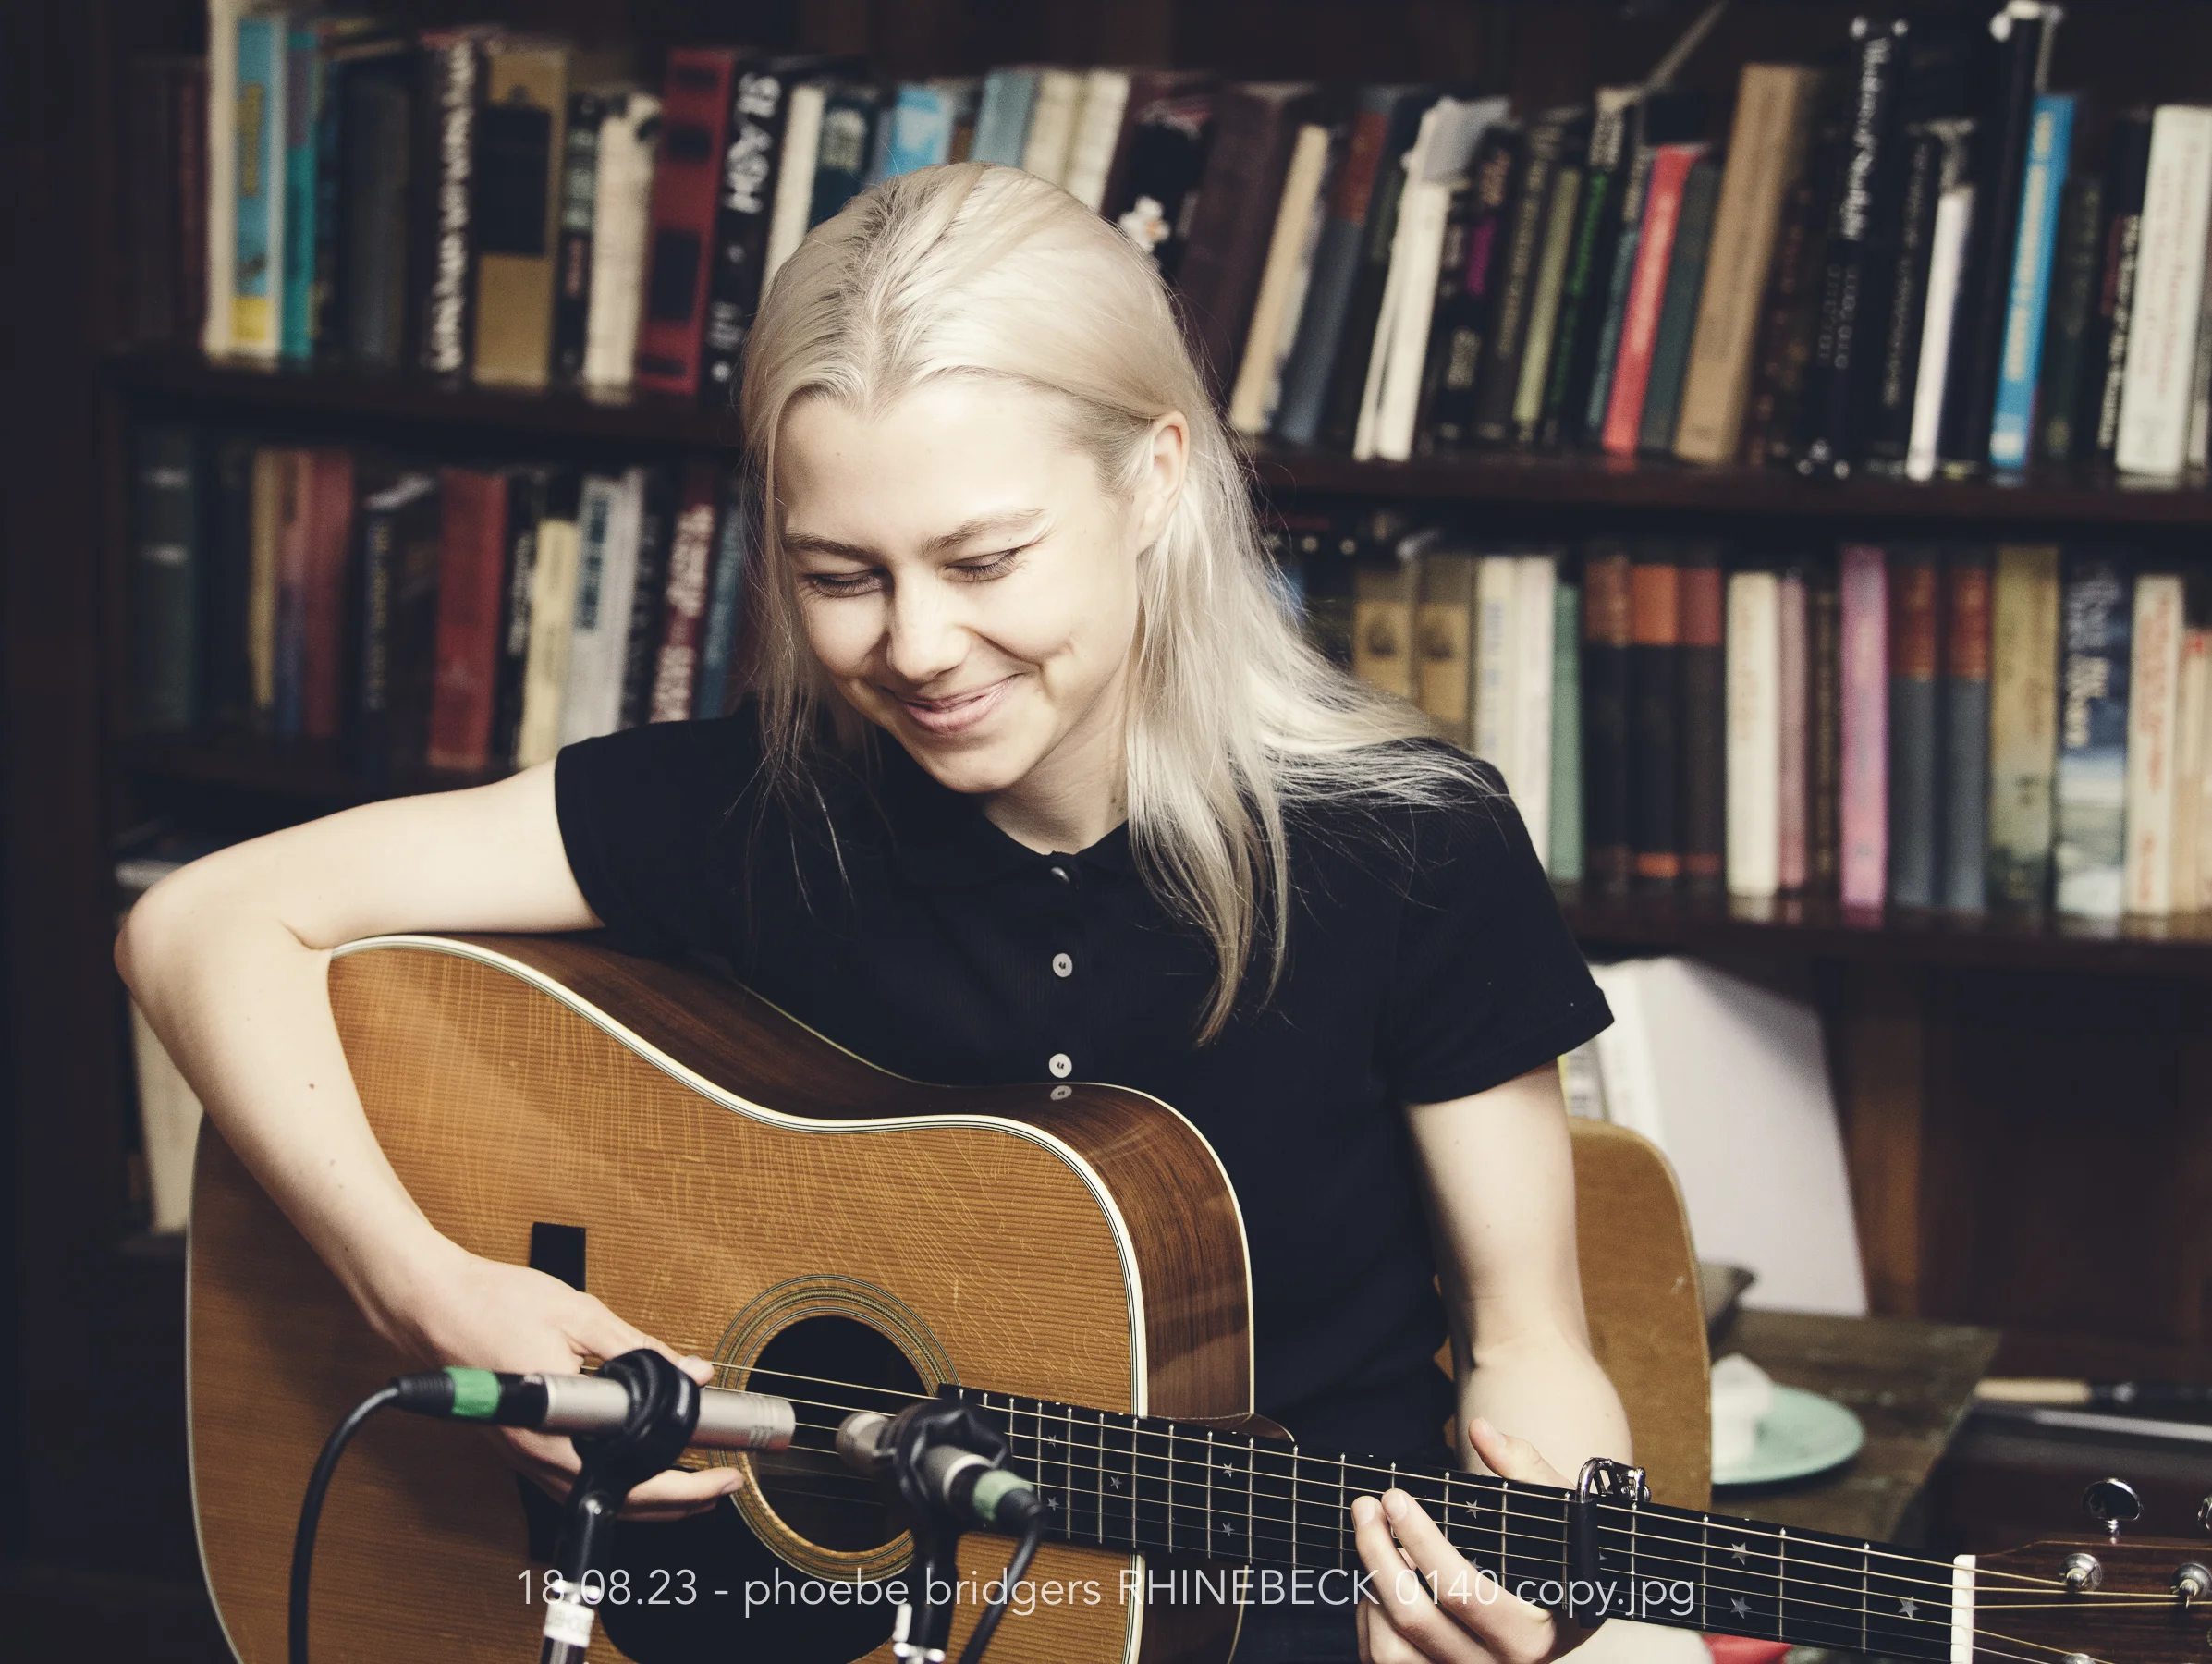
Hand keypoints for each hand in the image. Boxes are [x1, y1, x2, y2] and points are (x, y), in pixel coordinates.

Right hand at [385, 1243, 745, 1521]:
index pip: (635, 1480)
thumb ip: (639, 1349)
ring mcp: (523, 1455)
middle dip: (677, 1503)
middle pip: (618, 1504)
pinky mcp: (517, 1445)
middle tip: (720, 1488)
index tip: (724, 1476)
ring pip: (594, 1500)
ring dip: (646, 1500)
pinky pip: (571, 1483)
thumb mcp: (581, 1315)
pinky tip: (635, 1470)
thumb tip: (691, 1371)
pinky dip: (612, 1485)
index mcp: (554, 1426)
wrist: (427, 1304)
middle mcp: (535, 1454)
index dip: (688, 1484)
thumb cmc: (490, 1303)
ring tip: (690, 1487)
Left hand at [1353, 1418, 1580, 1663]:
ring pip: (1392, 1650)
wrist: (1565, 1614)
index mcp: (1531, 1633)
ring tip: (1375, 1546)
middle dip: (1378, 1554)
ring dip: (1372, 1590)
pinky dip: (1369, 1622)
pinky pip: (1383, 1663)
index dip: (1421, 1541)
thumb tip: (1481, 1431)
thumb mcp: (1560, 1515)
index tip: (1395, 1497)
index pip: (1462, 1590)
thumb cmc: (1561, 1558)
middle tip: (1365, 1507)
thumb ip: (1524, 1469)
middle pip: (1415, 1619)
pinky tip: (1377, 1584)